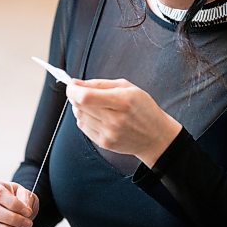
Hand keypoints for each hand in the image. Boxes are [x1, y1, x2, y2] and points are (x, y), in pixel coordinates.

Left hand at [66, 78, 181, 167]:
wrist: (155, 136)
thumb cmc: (143, 108)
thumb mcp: (127, 87)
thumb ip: (99, 83)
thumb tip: (76, 83)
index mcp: (122, 101)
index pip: (86, 97)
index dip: (73, 90)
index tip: (72, 85)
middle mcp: (114, 119)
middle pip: (80, 106)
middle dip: (75, 96)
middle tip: (82, 91)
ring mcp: (109, 133)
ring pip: (79, 116)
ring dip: (80, 107)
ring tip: (94, 104)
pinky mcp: (104, 143)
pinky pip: (83, 127)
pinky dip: (85, 118)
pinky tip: (97, 115)